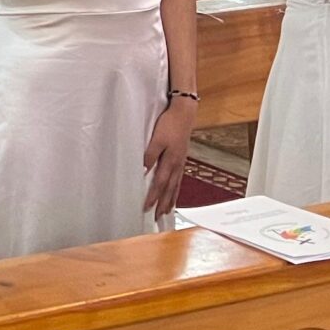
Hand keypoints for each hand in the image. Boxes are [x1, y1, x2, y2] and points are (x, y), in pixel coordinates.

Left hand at [142, 93, 194, 218]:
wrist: (184, 113)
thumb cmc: (169, 124)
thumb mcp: (157, 138)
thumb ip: (151, 155)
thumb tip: (144, 171)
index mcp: (171, 161)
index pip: (160, 184)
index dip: (153, 197)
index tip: (146, 208)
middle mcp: (177, 164)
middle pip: (169, 189)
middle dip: (163, 204)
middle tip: (158, 217)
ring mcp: (181, 161)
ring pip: (175, 185)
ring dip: (171, 198)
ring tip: (167, 210)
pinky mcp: (182, 157)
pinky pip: (179, 178)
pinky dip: (176, 188)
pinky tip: (174, 190)